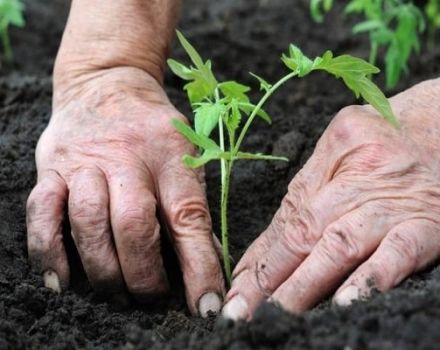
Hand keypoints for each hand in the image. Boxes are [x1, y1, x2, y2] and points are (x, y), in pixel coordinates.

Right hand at [26, 67, 223, 316]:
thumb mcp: (185, 154)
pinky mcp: (52, 169)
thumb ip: (190, 205)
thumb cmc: (154, 130)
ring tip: (117, 293)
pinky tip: (63, 282)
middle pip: (134, 224)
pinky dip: (49, 252)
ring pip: (88, 223)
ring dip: (104, 269)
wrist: (108, 84)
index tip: (206, 306)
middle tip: (152, 298)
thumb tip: (205, 263)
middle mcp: (126, 157)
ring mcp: (84, 162)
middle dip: (144, 274)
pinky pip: (43, 214)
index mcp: (170, 155)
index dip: (200, 266)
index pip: (188, 217)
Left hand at [223, 78, 439, 319]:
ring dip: (308, 281)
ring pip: (341, 242)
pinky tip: (349, 300)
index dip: (260, 256)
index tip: (238, 289)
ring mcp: (392, 202)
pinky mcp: (428, 223)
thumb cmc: (388, 141)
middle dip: (272, 276)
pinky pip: (399, 250)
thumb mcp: (340, 151)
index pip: (287, 216)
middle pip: (305, 230)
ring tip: (281, 312)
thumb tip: (262, 253)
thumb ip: (304, 197)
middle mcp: (357, 178)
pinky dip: (373, 276)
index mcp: (332, 155)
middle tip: (244, 310)